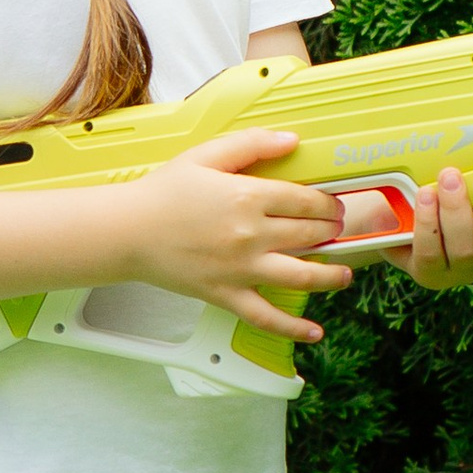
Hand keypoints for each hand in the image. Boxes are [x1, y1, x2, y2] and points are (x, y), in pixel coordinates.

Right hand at [126, 127, 356, 347]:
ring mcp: (241, 269)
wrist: (128, 231)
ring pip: (302, 276)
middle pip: (310, 234)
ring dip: (331, 276)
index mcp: (248, 196)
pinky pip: (267, 317)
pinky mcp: (227, 295)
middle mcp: (251, 234)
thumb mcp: (206, 156)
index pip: (307, 200)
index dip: (329, 203)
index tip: (334, 205)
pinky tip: (314, 332)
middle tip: (337, 230)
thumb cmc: (163, 192)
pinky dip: (294, 328)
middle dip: (332, 231)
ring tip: (344, 275)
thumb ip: (251, 144)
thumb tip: (291, 140)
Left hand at [402, 166, 472, 290]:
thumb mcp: (471, 180)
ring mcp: (461, 270)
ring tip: (449, 177)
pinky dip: (427, 223)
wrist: (403, 218)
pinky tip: (426, 197)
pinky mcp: (429, 273)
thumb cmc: (445, 193)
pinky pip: (430, 254)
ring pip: (465, 250)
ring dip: (456, 210)